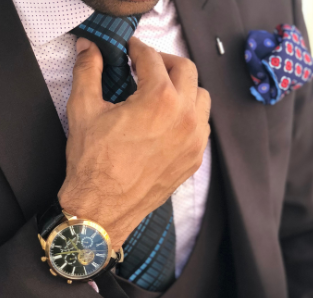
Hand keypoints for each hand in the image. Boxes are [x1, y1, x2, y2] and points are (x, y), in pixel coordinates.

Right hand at [58, 37, 210, 249]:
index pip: (153, 58)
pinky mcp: (194, 159)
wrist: (104, 208)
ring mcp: (194, 141)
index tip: (131, 51)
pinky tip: (170, 122)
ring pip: (201, 98)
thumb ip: (88, 71)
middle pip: (187, 70)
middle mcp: (185, 118)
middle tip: (147, 67)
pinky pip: (202, 127)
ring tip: (162, 94)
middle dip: (166, 62)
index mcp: (159, 100)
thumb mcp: (84, 110)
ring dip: (184, 89)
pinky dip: (190, 116)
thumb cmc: (94, 163)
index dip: (138, 49)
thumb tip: (89, 48)